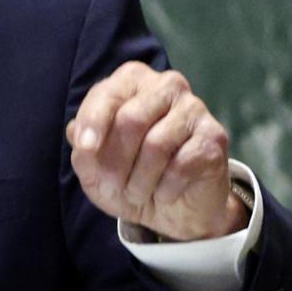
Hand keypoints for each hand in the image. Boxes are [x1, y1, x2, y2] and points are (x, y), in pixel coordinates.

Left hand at [66, 62, 243, 241]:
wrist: (172, 209)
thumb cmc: (128, 178)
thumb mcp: (94, 169)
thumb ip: (83, 148)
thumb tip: (77, 132)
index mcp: (132, 81)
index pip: (107, 94)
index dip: (93, 123)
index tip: (86, 150)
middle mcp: (166, 86)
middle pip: (131, 119)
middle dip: (116, 161)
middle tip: (114, 186)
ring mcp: (194, 109)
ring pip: (156, 144)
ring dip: (139, 180)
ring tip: (137, 193)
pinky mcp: (214, 137)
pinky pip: (181, 165)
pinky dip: (164, 189)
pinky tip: (163, 194)